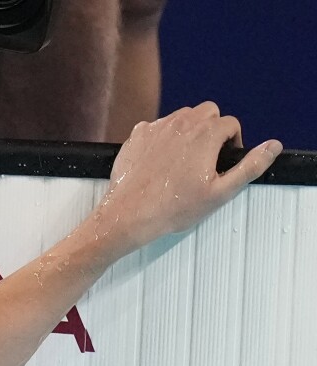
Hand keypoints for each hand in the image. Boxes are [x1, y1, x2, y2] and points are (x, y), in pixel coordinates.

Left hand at [92, 102, 281, 253]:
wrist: (129, 215)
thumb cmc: (172, 208)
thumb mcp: (221, 192)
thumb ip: (250, 166)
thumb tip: (273, 146)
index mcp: (204, 134)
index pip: (230, 124)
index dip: (232, 142)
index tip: (223, 160)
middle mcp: (180, 124)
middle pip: (207, 113)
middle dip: (212, 130)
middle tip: (207, 157)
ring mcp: (156, 127)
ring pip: (181, 116)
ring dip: (189, 131)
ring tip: (185, 159)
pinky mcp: (136, 136)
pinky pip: (157, 126)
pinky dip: (164, 136)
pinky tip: (161, 159)